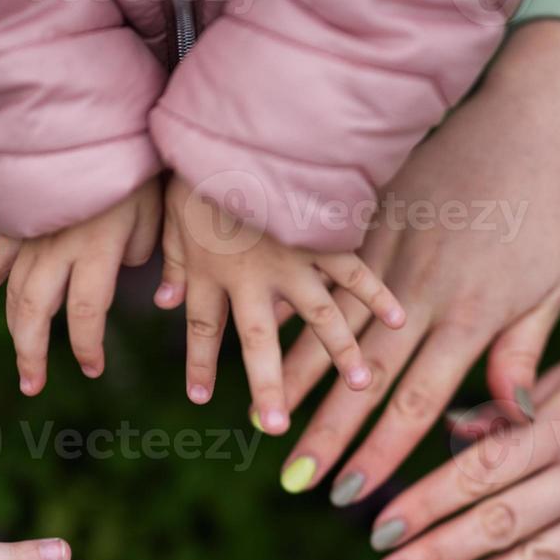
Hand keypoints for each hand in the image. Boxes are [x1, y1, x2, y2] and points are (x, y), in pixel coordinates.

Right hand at [0, 178, 162, 393]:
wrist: (94, 124)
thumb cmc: (135, 169)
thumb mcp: (155, 212)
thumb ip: (146, 251)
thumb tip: (131, 275)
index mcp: (95, 250)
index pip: (86, 312)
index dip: (86, 345)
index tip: (92, 368)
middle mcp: (58, 248)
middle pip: (35, 311)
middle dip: (33, 353)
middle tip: (34, 386)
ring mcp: (34, 235)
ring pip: (14, 292)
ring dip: (14, 331)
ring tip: (20, 365)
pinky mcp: (20, 221)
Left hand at [156, 174, 403, 434]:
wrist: (232, 133)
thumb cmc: (197, 168)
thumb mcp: (171, 214)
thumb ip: (172, 260)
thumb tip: (160, 301)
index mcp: (211, 273)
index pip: (202, 332)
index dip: (200, 367)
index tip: (201, 400)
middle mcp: (253, 279)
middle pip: (260, 344)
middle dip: (268, 387)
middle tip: (277, 426)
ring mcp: (292, 261)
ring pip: (319, 317)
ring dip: (340, 353)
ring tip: (361, 386)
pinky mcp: (323, 236)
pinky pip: (355, 270)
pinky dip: (378, 293)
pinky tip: (399, 319)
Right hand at [275, 21, 559, 502]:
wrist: (527, 122)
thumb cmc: (549, 214)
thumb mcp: (551, 288)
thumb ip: (521, 356)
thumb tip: (505, 421)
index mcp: (471, 317)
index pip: (419, 403)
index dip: (384, 453)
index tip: (352, 494)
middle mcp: (421, 293)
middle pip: (365, 378)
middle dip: (328, 434)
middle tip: (294, 480)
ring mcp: (389, 255)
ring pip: (331, 328)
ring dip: (295, 379)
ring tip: (261, 419)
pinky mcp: (370, 223)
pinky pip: (323, 275)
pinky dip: (292, 310)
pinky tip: (259, 337)